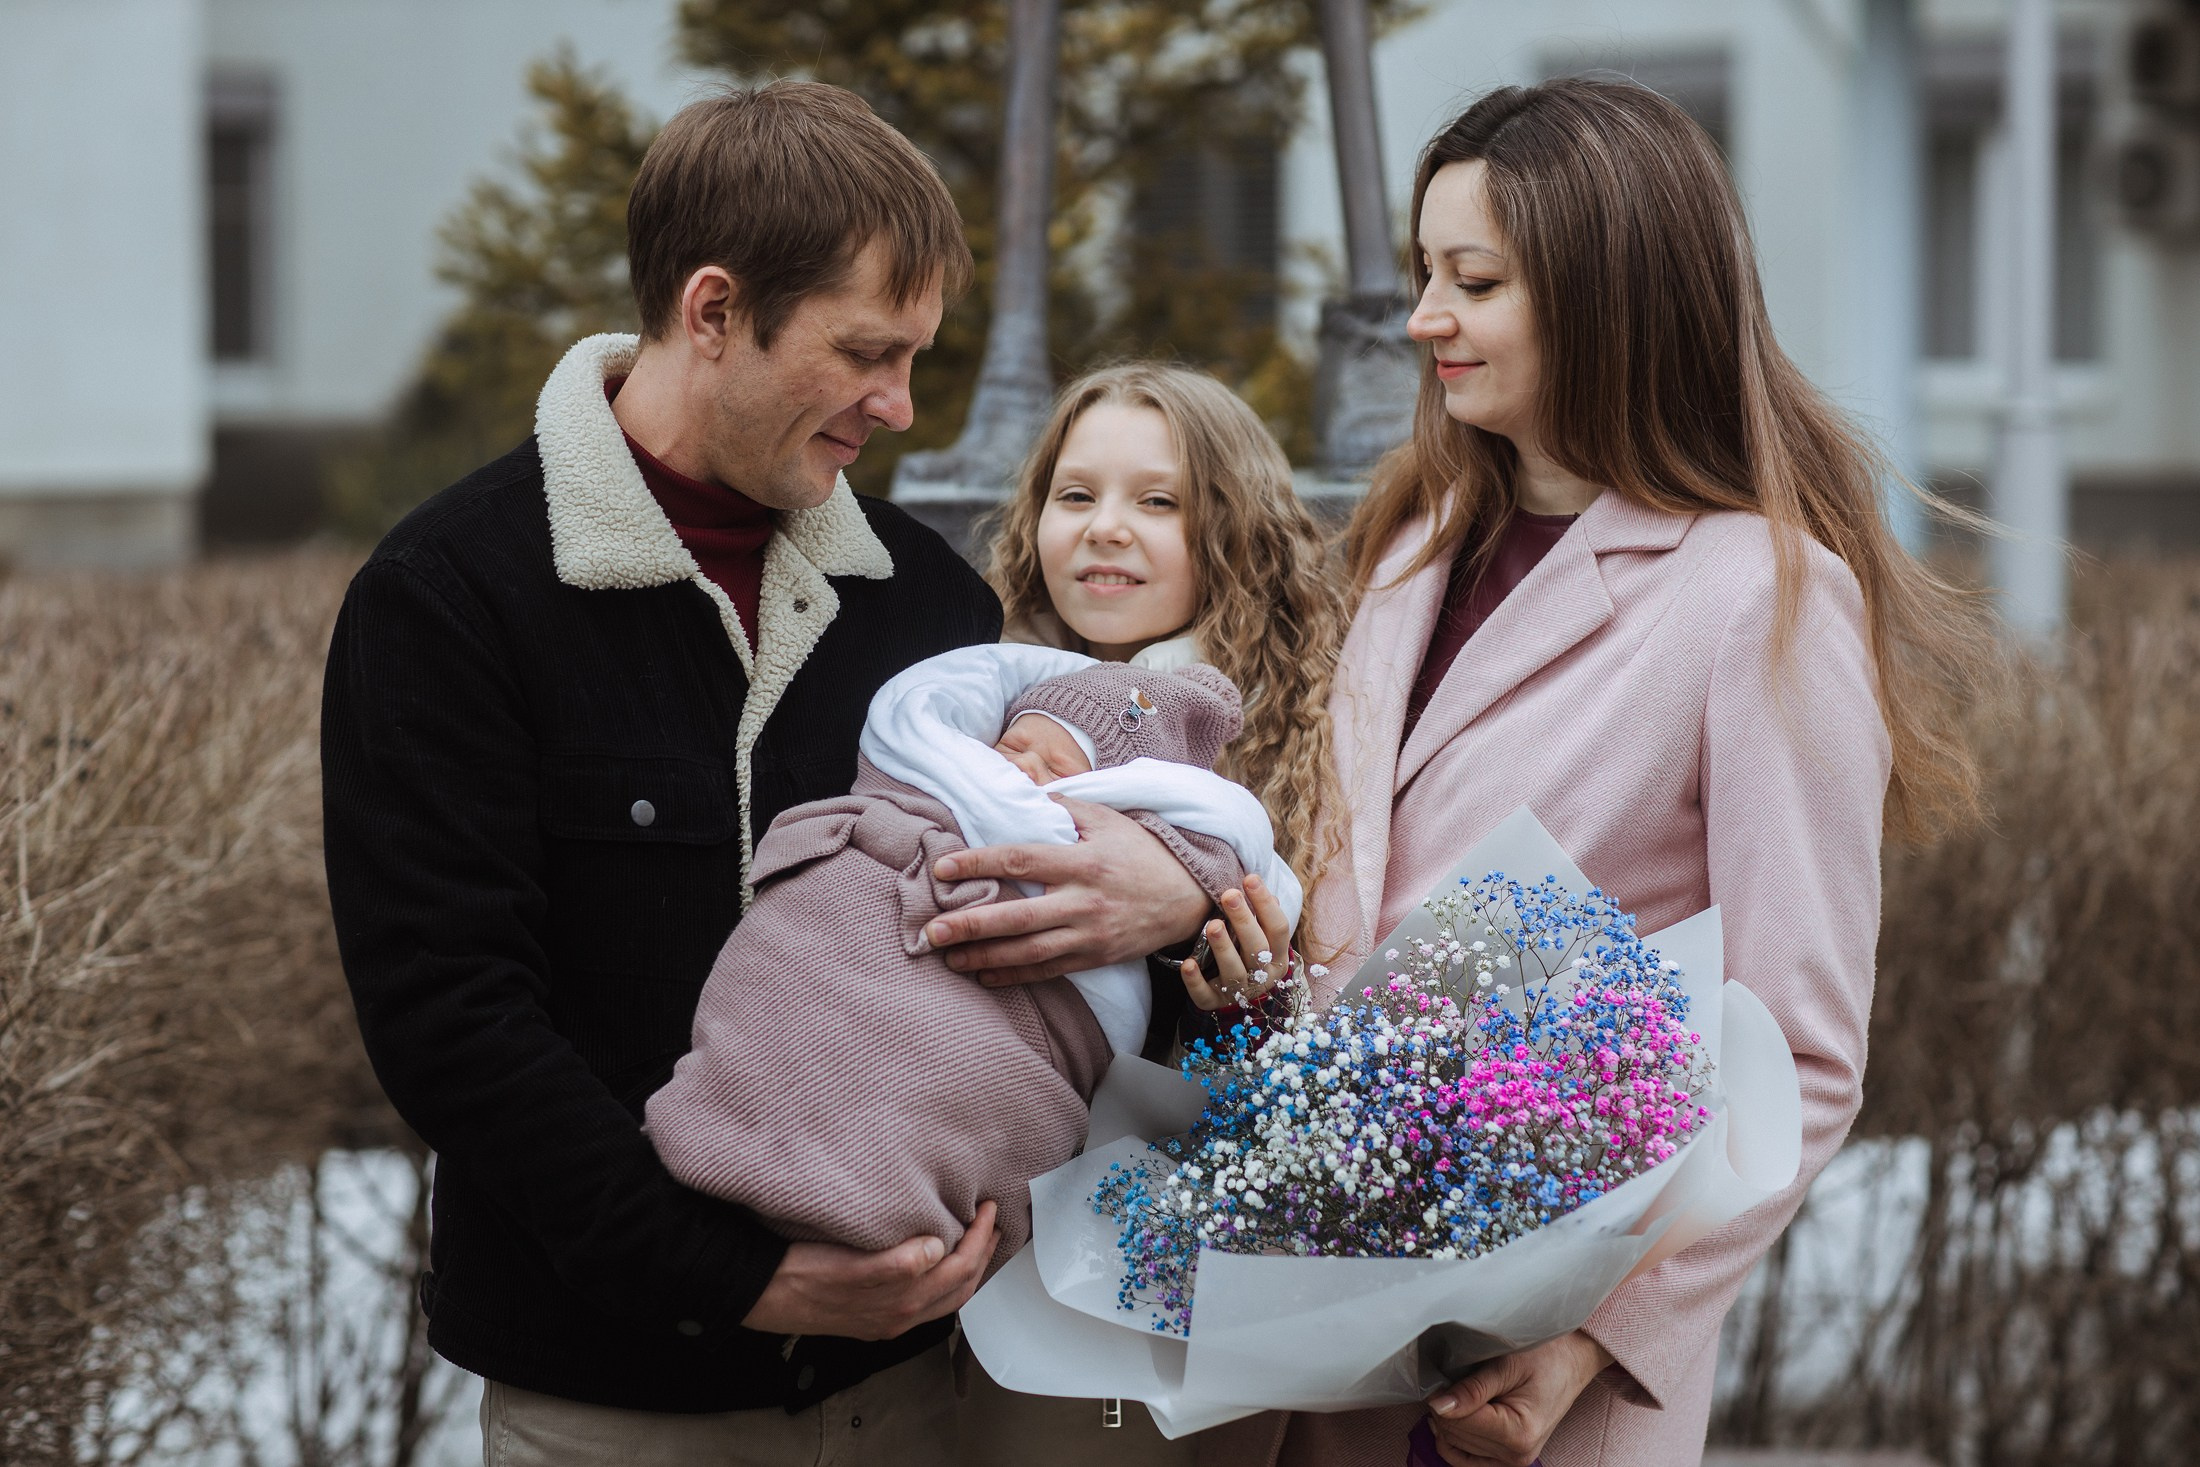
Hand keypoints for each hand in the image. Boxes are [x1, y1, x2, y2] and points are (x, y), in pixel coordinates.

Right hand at [740, 1201, 996, 1339]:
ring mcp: (888, 1319)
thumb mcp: (849, 1264)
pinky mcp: (874, 1317)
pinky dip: (945, 1279)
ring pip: (946, 1298)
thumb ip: (898, 1264)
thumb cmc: (801, 1271)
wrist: (761, 1290)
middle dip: (982, 1253)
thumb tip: (939, 1250)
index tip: (987, 1207)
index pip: (960, 1270)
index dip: (979, 1238)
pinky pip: (926, 1301)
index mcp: (899, 1303)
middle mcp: (899, 1316)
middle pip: (960, 1287)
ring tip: (977, 1238)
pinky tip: (940, 1261)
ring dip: (968, 1267)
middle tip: (992, 1219)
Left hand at [924, 799, 1207, 985]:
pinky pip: (1048, 971)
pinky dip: (1014, 976)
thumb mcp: (1108, 819)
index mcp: (1081, 861)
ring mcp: (1088, 934)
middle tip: (931, 932)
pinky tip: (984, 976)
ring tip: (948, 959)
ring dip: (984, 957)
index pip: (1020, 861)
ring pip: (1028, 952)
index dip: (978, 864)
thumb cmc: (1142, 852)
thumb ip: (1064, 806)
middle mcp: (1082, 900)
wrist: (1188, 896)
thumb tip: (1026, 793)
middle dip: (970, 925)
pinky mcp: (1094, 957)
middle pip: (1017, 916)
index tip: (943, 869)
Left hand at [1180, 874, 1294, 1011]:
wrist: (1233, 991)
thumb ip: (1259, 912)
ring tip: (1213, 925)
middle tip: (1229, 894)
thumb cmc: (1246, 950)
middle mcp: (1263, 976)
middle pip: (1257, 949)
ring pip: (1234, 972)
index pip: (1279, 928)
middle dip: (1243, 920)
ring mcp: (1239, 992)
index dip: (1266, 903)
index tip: (1250, 878)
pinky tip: (1188, 963)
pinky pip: (1205, 995)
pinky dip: (1195, 981)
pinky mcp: (1214, 1002)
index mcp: (1278, 956)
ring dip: (1223, 948)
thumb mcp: (1259, 933)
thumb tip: (1256, 883)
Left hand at [1422, 1331, 1613, 1466]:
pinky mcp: (1508, 1459)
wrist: (1571, 1364)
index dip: (1442, 1399)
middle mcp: (1517, 1455)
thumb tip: (1438, 1406)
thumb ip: (1472, 1389)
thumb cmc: (1545, 1358)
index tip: (1439, 1378)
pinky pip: (1466, 1459)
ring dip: (1448, 1421)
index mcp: (1519, 1433)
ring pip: (1455, 1447)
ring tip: (1456, 1395)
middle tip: (1448, 1382)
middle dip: (1444, 1409)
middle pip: (1455, 1436)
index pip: (1459, 1423)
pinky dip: (1453, 1440)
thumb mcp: (1507, 1365)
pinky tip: (1453, 1417)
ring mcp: (1513, 1461)